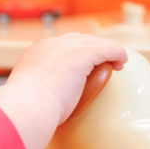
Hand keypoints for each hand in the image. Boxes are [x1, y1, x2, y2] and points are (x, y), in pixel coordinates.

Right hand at [0, 33, 127, 148]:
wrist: (27, 106)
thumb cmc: (26, 109)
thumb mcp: (29, 94)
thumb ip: (38, 90)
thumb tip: (43, 100)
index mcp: (37, 52)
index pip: (61, 46)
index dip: (75, 52)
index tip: (83, 65)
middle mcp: (51, 44)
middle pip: (79, 39)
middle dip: (92, 47)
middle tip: (103, 61)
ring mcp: (67, 48)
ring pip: (94, 41)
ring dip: (107, 50)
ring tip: (117, 61)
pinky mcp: (83, 55)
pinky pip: (106, 49)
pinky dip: (116, 53)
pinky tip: (122, 61)